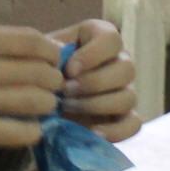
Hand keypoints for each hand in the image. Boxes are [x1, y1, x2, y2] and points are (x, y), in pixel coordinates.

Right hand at [0, 23, 63, 153]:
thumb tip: (44, 49)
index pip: (30, 41)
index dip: (52, 53)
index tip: (56, 61)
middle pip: (38, 73)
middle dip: (54, 82)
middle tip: (55, 88)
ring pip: (33, 102)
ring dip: (47, 106)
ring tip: (45, 108)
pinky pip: (16, 132)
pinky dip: (33, 132)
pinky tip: (32, 130)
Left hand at [49, 18, 141, 142]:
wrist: (35, 98)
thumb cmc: (39, 69)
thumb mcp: (41, 54)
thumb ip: (51, 51)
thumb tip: (61, 55)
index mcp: (100, 37)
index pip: (112, 39)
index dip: (93, 55)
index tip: (69, 70)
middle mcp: (119, 61)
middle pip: (127, 69)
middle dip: (94, 83)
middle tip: (65, 92)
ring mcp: (125, 90)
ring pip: (129, 97)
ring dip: (97, 105)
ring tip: (68, 108)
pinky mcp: (124, 118)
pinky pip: (133, 125)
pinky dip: (116, 131)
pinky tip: (91, 132)